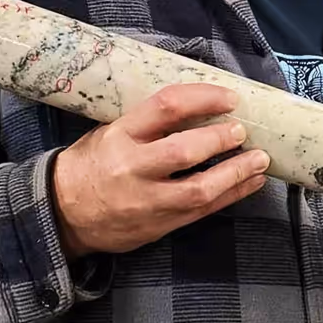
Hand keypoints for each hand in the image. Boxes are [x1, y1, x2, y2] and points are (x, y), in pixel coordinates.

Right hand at [51, 84, 269, 258]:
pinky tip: (252, 183)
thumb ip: (150, 122)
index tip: (229, 97)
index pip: (167, 106)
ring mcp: (146, 200)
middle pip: (184, 150)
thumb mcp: (110, 131)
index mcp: (120, 134)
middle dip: (220, 139)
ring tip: (260, 160)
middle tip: (242, 130)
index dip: (204, 98)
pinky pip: (202, 211)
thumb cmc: (92, 164)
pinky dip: (232, 195)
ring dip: (236, 172)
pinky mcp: (158, 225)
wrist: (61, 214)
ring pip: (199, 188)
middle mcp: (132, 166)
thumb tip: (202, 105)